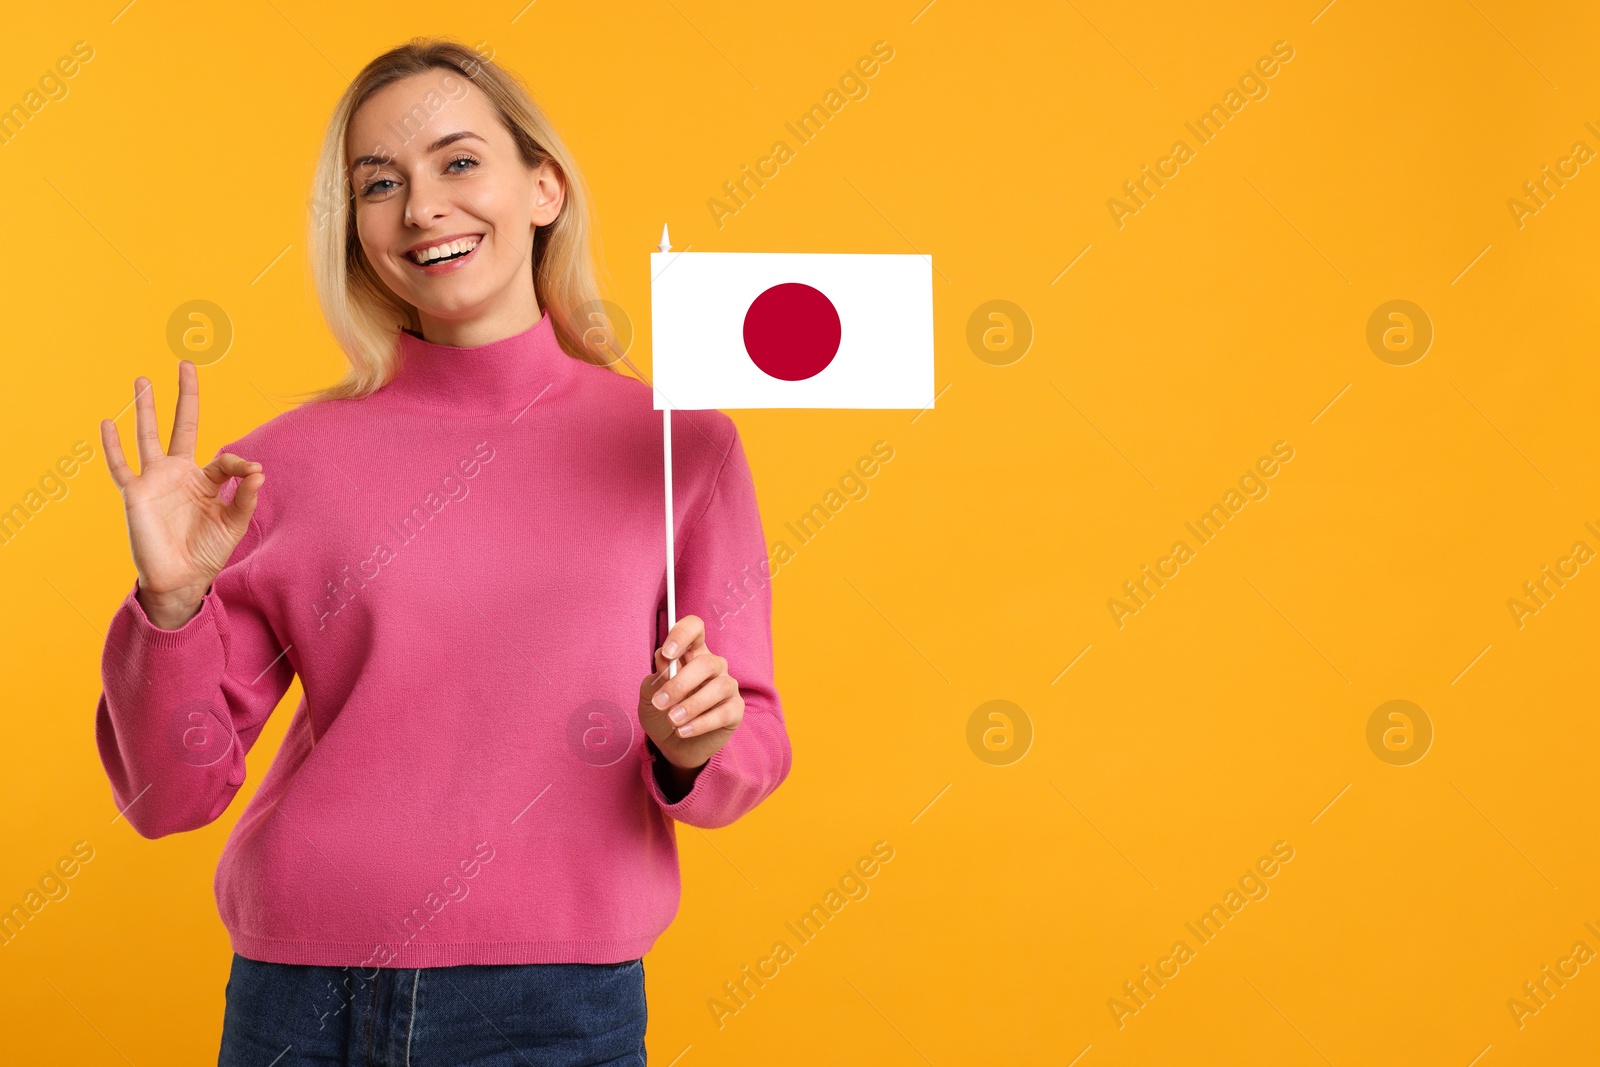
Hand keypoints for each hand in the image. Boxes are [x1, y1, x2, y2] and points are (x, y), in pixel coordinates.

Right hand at [101, 361, 264, 629]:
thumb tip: (260, 471)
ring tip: (143, 379)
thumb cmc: (207, 551)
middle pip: (182, 426)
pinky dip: (113, 445)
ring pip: (149, 436)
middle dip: (184, 396)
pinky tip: (109, 422)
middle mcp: (179, 473)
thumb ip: (246, 498)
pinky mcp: (136, 493)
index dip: (239, 462)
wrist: (181, 578)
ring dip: (147, 408)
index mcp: (206, 481)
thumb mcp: (234, 525)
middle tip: (186, 365)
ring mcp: (156, 480)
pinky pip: (121, 465)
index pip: (224, 458)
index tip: (251, 472)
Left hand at [637, 614, 743, 776]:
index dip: (682, 634)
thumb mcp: (650, 695)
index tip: (667, 654)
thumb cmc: (662, 713)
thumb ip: (656, 679)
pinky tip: (682, 731)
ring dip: (691, 705)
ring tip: (672, 720)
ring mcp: (727, 687)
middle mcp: (713, 665)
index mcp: (691, 653)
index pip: (695, 628)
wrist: (673, 746)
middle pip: (706, 662)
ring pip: (718, 687)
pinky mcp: (735, 710)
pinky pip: (723, 713)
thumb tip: (666, 666)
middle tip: (660, 703)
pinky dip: (701, 724)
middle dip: (680, 683)